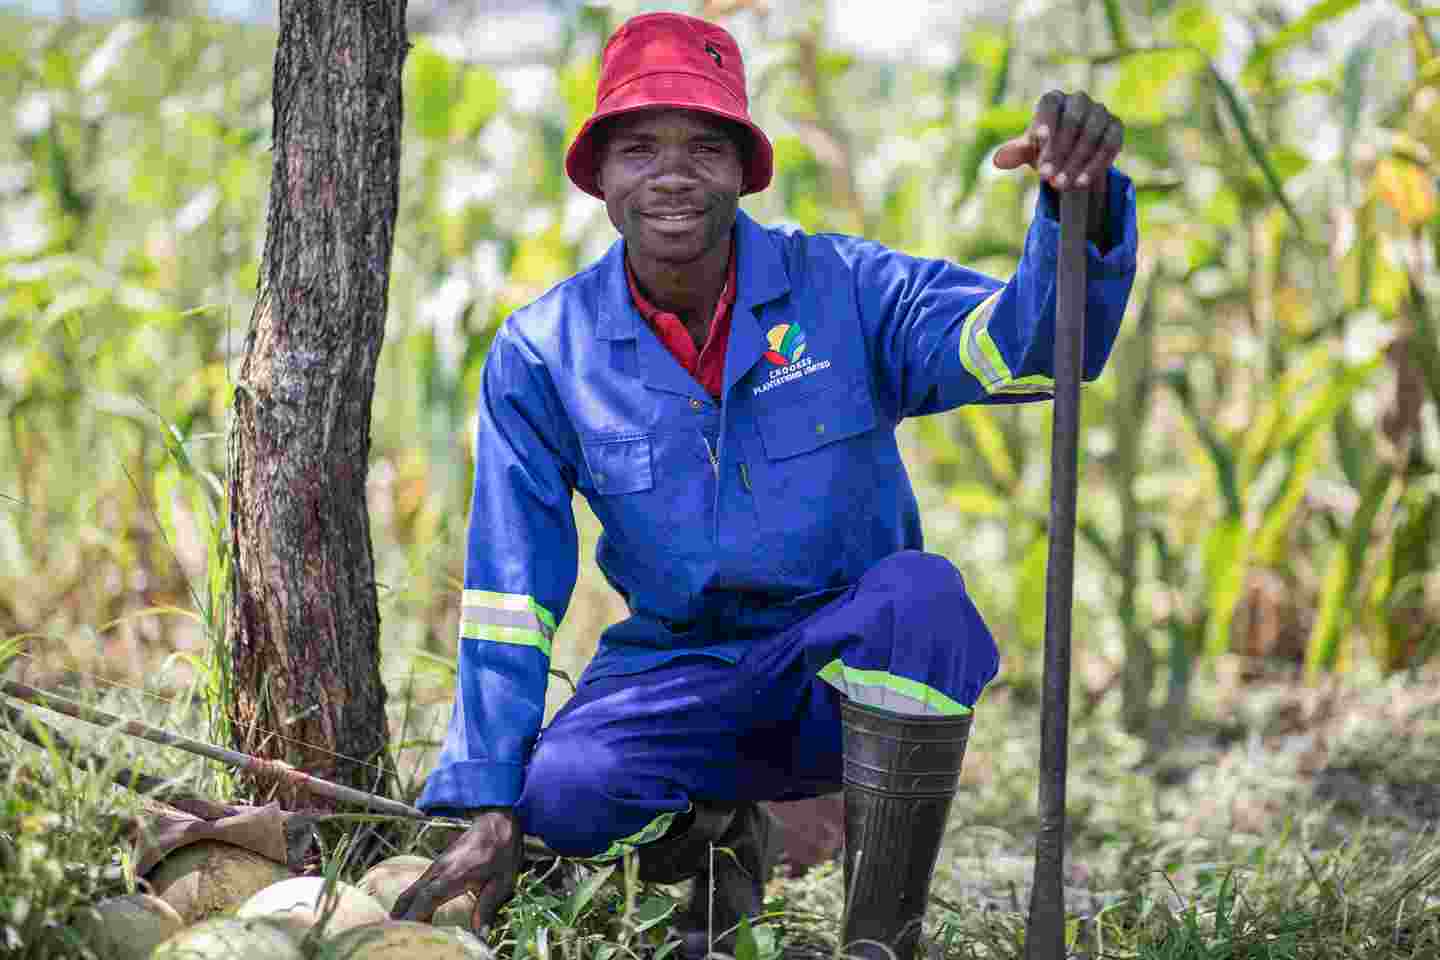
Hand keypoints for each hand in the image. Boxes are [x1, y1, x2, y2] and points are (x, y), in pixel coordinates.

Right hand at [391, 810, 521, 929]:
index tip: (407, 932)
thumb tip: (481, 935)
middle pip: (411, 895)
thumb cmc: (503, 851)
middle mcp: (440, 869)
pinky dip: (411, 900)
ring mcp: (437, 865)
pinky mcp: (438, 864)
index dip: (415, 916)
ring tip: (399, 928)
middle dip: (402, 916)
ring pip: (412, 889)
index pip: (427, 897)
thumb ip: (487, 908)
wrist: (499, 820)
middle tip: (395, 934)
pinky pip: (419, 884)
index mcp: (455, 874)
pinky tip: (412, 913)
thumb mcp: (502, 882)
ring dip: (404, 908)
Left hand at [993, 91, 1123, 191]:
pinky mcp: (1116, 127)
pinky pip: (1109, 145)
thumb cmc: (1044, 148)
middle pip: (1073, 121)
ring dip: (1076, 162)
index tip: (1038, 139)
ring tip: (1061, 186)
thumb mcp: (1028, 151)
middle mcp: (1079, 100)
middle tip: (1046, 177)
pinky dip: (1096, 165)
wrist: (1070, 157)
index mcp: (1054, 99)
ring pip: (1092, 134)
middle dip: (1059, 151)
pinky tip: (1082, 183)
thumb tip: (998, 160)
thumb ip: (1014, 152)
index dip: (1046, 120)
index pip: (1050, 105)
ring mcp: (1100, 112)